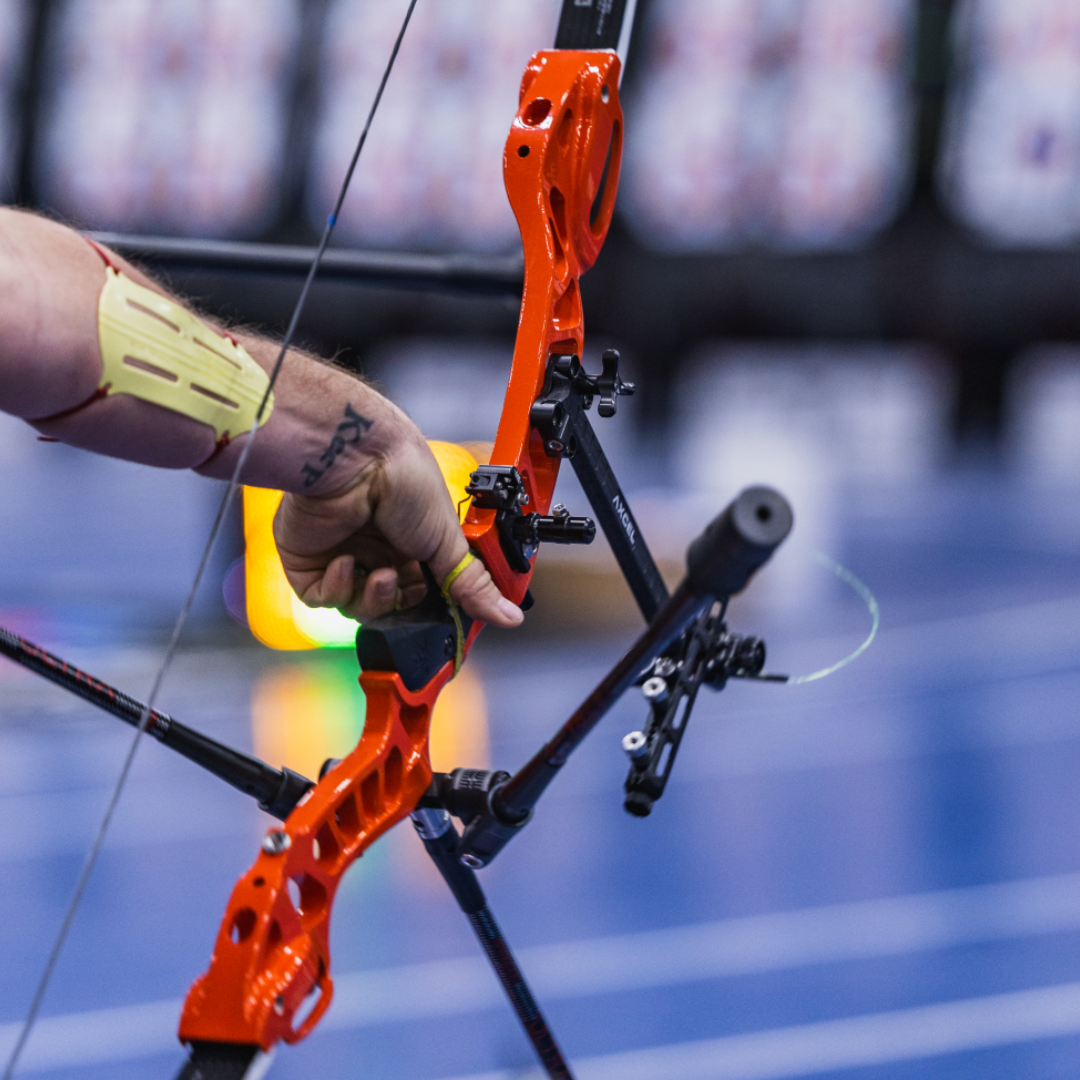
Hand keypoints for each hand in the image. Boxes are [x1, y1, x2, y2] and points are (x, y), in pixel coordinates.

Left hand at [273, 432, 523, 626]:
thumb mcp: (449, 539)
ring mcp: (340, 554)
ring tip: (376, 572)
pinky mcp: (306, 560)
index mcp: (410, 542)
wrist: (358, 458)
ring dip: (369, 597)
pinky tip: (344, 561)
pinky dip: (335, 588)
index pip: (419, 594)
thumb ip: (473, 584)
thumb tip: (510, 614)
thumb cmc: (405, 480)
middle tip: (401, 580)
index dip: (427, 605)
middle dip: (397, 601)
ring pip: (354, 608)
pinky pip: (320, 597)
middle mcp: (376, 548)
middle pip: (387, 607)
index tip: (437, 608)